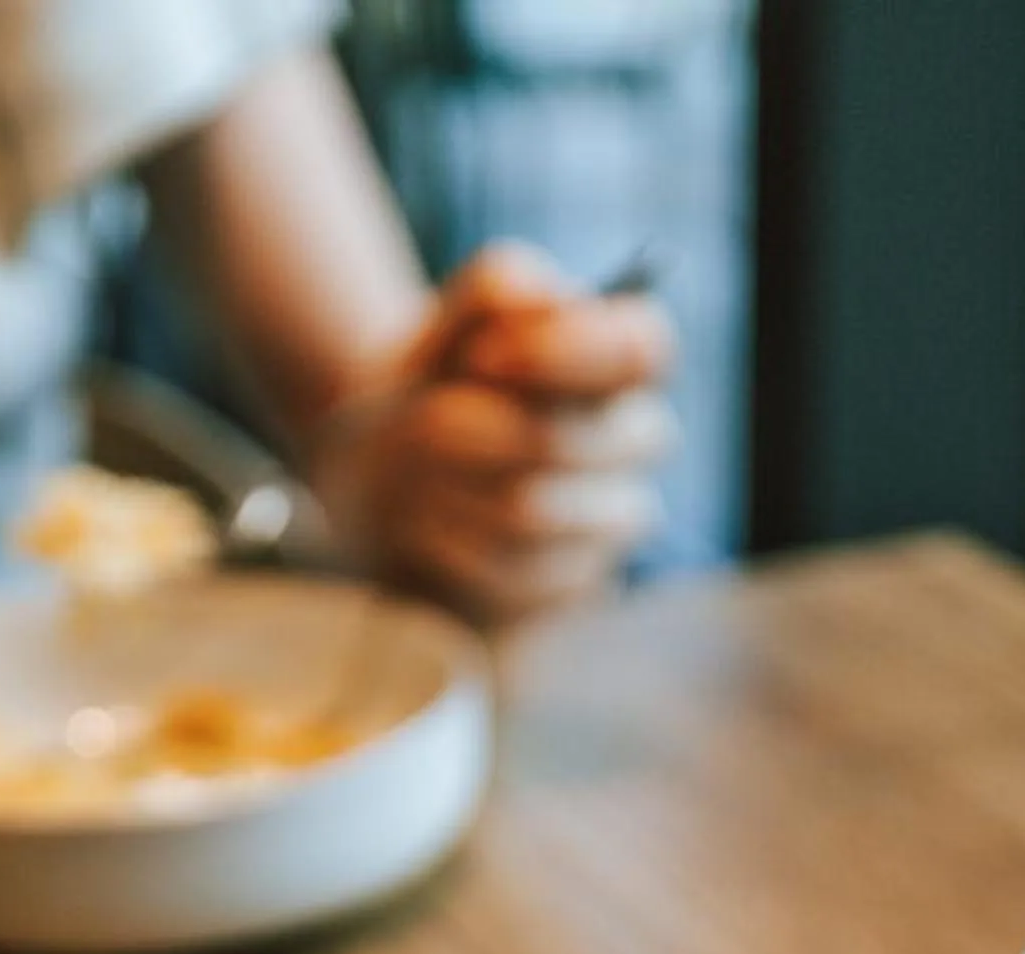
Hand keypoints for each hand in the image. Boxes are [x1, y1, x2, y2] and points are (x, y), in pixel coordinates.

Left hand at [311, 243, 677, 623]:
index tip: (482, 358)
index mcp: (618, 366)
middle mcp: (630, 447)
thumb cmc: (431, 390)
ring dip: (443, 486)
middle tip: (420, 422)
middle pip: (565, 439)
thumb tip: (537, 302)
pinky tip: (422, 526)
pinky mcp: (565, 592)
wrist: (381, 485)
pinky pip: (503, 575)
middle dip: (468, 428)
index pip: (643, 348)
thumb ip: (499, 289)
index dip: (563, 352)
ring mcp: (606, 529)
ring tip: (407, 474)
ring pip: (528, 510)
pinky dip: (441, 543)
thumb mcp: (449, 323)